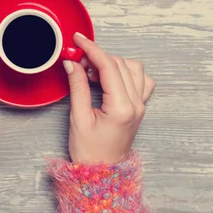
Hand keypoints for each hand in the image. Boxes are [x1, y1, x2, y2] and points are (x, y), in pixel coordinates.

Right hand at [63, 33, 155, 164]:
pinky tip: (110, 78)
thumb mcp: (78, 118)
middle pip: (120, 64)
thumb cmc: (90, 152)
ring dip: (112, 63)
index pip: (109, 67)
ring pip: (133, 68)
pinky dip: (126, 72)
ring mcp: (141, 106)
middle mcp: (136, 105)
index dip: (92, 49)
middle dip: (98, 56)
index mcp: (122, 108)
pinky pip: (140, 80)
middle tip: (78, 59)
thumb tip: (72, 63)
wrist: (102, 172)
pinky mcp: (139, 107)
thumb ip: (77, 87)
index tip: (78, 40)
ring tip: (92, 71)